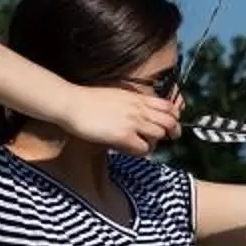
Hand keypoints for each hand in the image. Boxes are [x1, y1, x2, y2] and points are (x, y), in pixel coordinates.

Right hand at [60, 85, 182, 156]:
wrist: (71, 103)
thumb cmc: (87, 100)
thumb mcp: (116, 95)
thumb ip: (131, 103)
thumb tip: (139, 113)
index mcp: (137, 98)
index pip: (168, 106)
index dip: (174, 116)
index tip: (172, 123)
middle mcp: (138, 109)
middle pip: (170, 121)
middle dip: (173, 132)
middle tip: (170, 138)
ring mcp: (132, 122)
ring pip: (159, 135)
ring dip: (154, 142)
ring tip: (142, 143)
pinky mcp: (123, 136)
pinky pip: (144, 148)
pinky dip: (141, 151)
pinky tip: (129, 149)